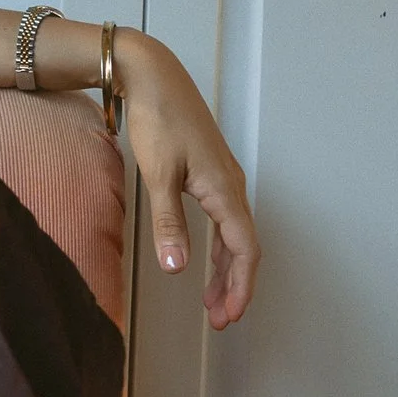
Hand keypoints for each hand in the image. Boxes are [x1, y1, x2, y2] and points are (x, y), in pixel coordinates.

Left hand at [118, 32, 258, 328]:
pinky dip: (217, 245)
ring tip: (212, 301)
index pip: (244, 251)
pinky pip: (223, 219)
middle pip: (244, 248)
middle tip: (220, 319)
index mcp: (225, 191)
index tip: (228, 316)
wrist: (153, 77)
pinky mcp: (210, 172)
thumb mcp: (158, 175)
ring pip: (234, 235)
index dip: (239, 287)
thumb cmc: (157, 120)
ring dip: (225, 269)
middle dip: (234, 286)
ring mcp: (222, 179)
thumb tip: (176, 269)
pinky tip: (203, 259)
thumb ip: (168, 223)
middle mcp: (231, 187)